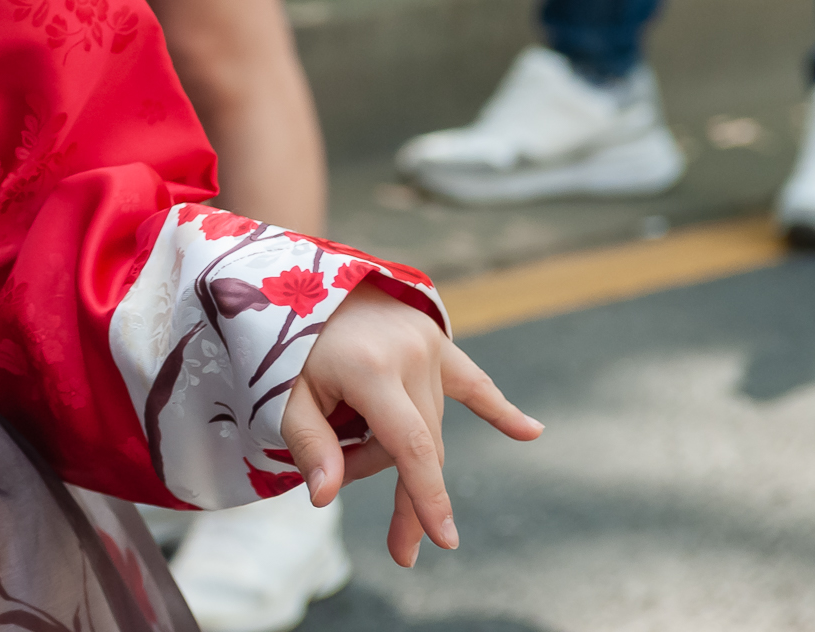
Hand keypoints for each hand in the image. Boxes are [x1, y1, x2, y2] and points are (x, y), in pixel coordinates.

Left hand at [282, 285, 543, 567]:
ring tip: (351, 450)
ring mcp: (429, 343)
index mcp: (371, 368)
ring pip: (431, 424)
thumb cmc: (286, 338)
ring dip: (399, 450)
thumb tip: (325, 498)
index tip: (443, 540)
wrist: (302, 274)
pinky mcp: (435, 339)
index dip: (426, 497)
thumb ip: (308, 444)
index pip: (410, 447)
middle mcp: (411, 355)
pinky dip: (499, 409)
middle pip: (418, 443)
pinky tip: (532, 431)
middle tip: (365, 506)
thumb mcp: (282, 392)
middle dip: (395, 483)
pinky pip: (472, 380)